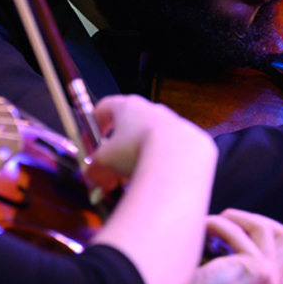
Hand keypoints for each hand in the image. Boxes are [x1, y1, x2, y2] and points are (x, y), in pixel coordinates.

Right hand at [85, 95, 213, 193]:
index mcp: (126, 106)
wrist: (179, 157)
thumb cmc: (135, 151)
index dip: (95, 122)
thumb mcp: (104, 163)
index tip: (92, 138)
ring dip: (142, 152)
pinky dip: (163, 159)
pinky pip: (172, 147)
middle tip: (114, 165)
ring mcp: (172, 120)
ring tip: (138, 174)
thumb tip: (94, 177)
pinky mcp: (190, 136)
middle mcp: (150, 108)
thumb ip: (93, 169)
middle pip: (129, 123)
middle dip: (120, 144)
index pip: (105, 107)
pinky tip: (159, 176)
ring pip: (152, 135)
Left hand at [182, 209, 282, 283]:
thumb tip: (245, 223)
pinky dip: (219, 223)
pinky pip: (239, 232)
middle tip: (229, 221)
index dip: (276, 242)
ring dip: (237, 217)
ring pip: (266, 227)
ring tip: (215, 222)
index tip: (247, 233)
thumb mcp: (229, 277)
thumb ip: (243, 261)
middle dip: (254, 220)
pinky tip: (204, 226)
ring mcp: (269, 280)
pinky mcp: (259, 272)